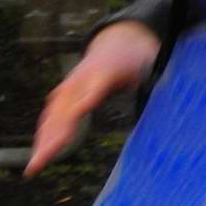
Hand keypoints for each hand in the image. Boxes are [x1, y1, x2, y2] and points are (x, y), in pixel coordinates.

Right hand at [24, 21, 158, 176]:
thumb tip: (170, 108)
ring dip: (43, 139)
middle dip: (52, 135)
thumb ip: (156, 84)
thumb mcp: (153, 65)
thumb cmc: (138, 56)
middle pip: (64, 109)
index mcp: (105, 72)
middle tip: (40, 162)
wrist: (119, 38)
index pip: (92, 92)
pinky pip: (52, 113)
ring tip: (35, 166)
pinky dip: (44, 132)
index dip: (82, 105)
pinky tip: (40, 153)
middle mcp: (82, 79)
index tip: (73, 120)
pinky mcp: (65, 91)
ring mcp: (71, 84)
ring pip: (53, 114)